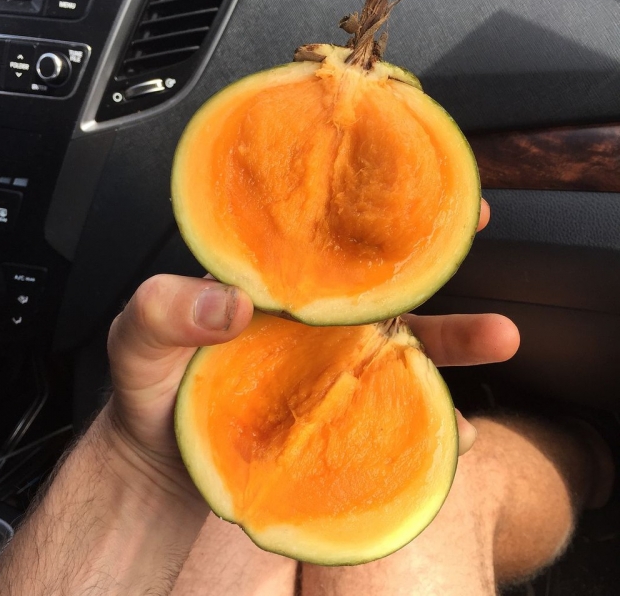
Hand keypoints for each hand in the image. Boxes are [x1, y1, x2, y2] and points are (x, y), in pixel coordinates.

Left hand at [103, 200, 514, 495]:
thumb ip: (164, 310)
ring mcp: (331, 367)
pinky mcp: (342, 416)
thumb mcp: (137, 340)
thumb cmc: (151, 393)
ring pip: (403, 343)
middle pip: (378, 277)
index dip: (361, 198)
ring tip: (500, 336)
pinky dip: (430, 421)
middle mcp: (310, 319)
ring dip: (454, 339)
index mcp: (269, 284)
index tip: (405, 173)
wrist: (166, 463)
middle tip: (475, 222)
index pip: (319, 231)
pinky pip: (396, 412)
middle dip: (429, 249)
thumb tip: (229, 305)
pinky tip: (455, 431)